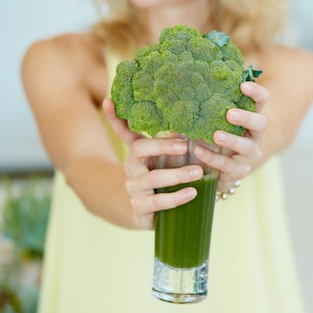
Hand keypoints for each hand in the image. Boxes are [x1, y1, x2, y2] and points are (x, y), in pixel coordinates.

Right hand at [102, 99, 203, 229]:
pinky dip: (176, 198)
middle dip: (163, 146)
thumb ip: (169, 139)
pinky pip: (158, 202)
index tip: (114, 100)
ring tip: (198, 172)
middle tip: (186, 146)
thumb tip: (181, 116)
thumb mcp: (162, 158)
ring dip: (177, 175)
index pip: (126, 131)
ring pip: (152, 179)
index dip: (116, 118)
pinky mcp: (140, 208)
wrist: (141, 211)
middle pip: (140, 151)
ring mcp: (134, 188)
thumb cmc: (158, 177)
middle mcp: (132, 168)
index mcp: (137, 152)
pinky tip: (192, 193)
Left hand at [194, 81, 268, 191]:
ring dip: (232, 140)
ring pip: (248, 147)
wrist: (209, 168)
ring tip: (216, 135)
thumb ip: (203, 106)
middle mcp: (255, 135)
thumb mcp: (208, 119)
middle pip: (261, 123)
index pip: (261, 100)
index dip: (256, 92)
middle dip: (246, 118)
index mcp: (250, 116)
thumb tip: (183, 89)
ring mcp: (249, 154)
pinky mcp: (239, 171)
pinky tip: (198, 150)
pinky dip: (212, 157)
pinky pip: (228, 165)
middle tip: (229, 114)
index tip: (243, 85)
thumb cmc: (210, 136)